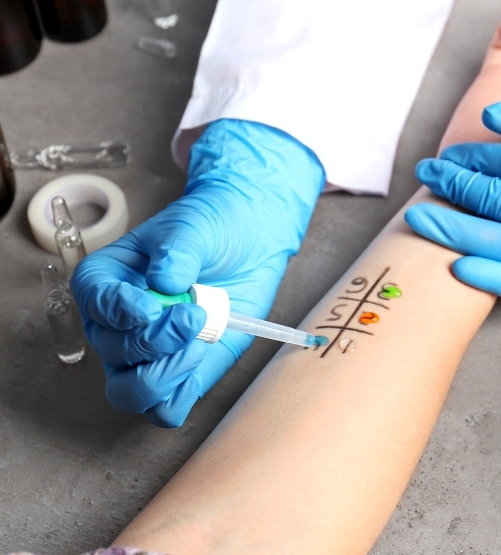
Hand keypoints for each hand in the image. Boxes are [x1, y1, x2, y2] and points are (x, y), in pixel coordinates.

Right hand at [71, 119, 323, 426]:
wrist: (251, 242)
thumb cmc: (212, 228)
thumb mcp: (194, 226)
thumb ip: (177, 250)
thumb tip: (165, 280)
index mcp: (107, 281)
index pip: (94, 304)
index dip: (119, 312)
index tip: (151, 306)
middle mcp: (118, 324)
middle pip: (114, 353)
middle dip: (154, 341)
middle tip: (195, 317)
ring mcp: (147, 354)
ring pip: (131, 392)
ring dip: (164, 376)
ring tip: (199, 345)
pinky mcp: (180, 373)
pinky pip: (164, 408)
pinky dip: (179, 397)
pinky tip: (201, 363)